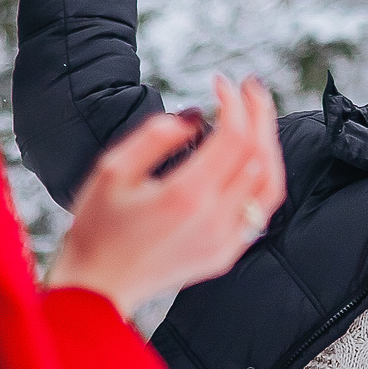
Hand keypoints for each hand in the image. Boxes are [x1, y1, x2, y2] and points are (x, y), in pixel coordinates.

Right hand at [43, 75, 285, 317]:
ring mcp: (225, 241)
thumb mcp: (112, 170)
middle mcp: (214, 220)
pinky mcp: (226, 254)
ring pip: (270, 185)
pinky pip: (261, 211)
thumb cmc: (98, 226)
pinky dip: (264, 178)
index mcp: (186, 197)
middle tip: (250, 87)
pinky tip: (254, 160)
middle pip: (259, 156)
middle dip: (259, 114)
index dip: (234, 103)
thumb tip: (195, 118)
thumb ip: (155, 136)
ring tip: (258, 118)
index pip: (233, 137)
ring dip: (269, 146)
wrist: (99, 286)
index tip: (220, 82)